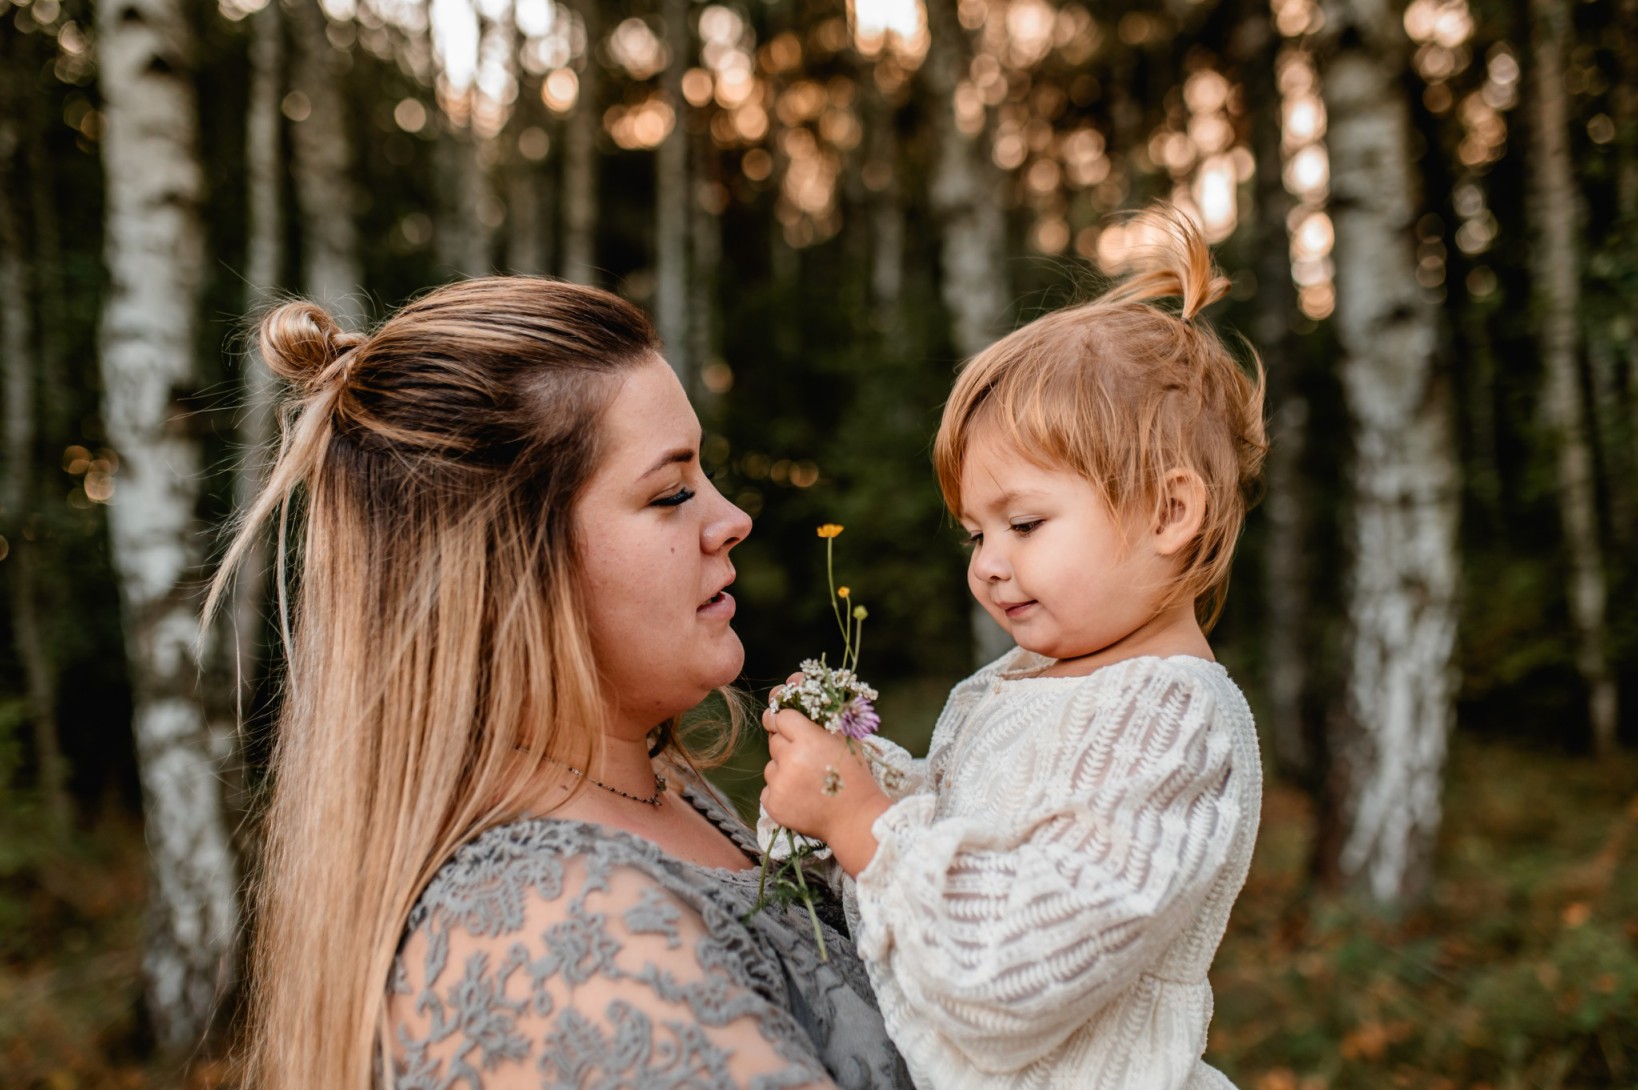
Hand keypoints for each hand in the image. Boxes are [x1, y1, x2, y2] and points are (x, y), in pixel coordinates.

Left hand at [761, 704, 888, 876]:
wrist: (855, 819)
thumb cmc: (854, 774)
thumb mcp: (844, 736)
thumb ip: (818, 706)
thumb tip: (793, 677)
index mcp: (809, 740)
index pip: (782, 715)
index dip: (788, 719)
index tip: (795, 726)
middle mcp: (790, 761)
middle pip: (774, 739)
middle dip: (787, 743)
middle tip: (807, 755)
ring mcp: (779, 784)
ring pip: (770, 763)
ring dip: (784, 767)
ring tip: (810, 779)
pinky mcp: (773, 804)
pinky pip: (768, 787)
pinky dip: (782, 789)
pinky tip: (803, 794)